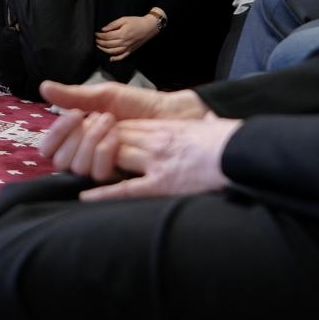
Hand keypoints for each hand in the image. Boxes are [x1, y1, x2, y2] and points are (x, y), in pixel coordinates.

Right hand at [37, 79, 207, 177]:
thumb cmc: (138, 104)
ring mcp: (102, 167)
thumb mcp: (104, 96)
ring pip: (79, 167)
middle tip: (101, 117)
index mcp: (77, 137)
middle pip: (61, 161)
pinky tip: (115, 138)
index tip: (75, 114)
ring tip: (112, 124)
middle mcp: (85, 155)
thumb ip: (73, 96)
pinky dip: (104, 153)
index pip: (49, 148)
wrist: (170, 113)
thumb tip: (43, 87)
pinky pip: (99, 174)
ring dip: (93, 141)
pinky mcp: (119, 177)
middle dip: (79, 136)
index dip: (56, 134)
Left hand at [78, 114, 243, 201]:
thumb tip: (210, 122)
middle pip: (113, 138)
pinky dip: (104, 193)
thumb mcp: (208, 127)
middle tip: (72, 150)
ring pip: (115, 156)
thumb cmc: (232, 141)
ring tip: (74, 167)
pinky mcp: (163, 184)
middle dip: (92, 143)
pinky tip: (86, 197)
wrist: (246, 152)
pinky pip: (127, 189)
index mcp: (166, 127)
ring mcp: (158, 162)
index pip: (125, 126)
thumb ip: (198, 126)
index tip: (88, 134)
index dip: (103, 130)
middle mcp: (157, 141)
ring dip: (93, 160)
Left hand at [95, 13, 161, 59]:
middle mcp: (124, 42)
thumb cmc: (137, 22)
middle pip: (108, 44)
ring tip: (99, 46)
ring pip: (113, 52)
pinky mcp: (131, 50)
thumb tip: (103, 29)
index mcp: (122, 33)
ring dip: (104, 50)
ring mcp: (127, 48)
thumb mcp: (124, 19)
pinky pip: (122, 57)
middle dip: (100, 42)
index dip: (100, 35)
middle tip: (96, 40)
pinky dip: (116, 59)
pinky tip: (111, 59)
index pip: (107, 36)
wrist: (149, 27)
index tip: (96, 34)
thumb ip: (113, 24)